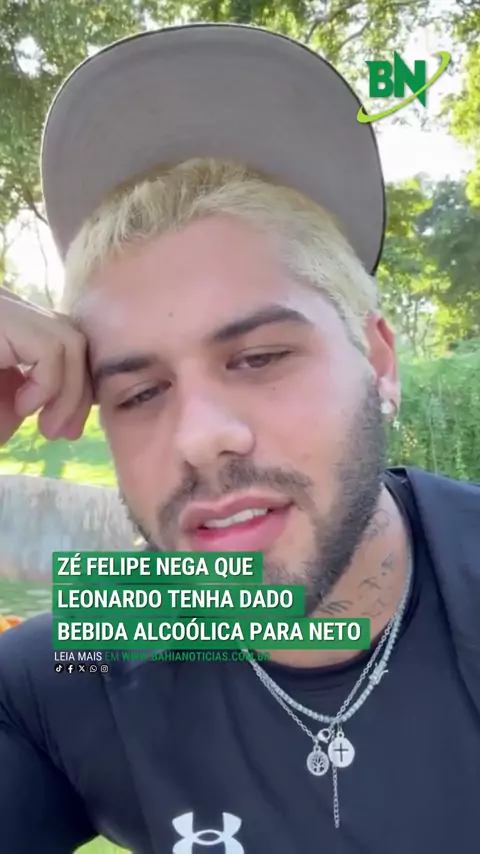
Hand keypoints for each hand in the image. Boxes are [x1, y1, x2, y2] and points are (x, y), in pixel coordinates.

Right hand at [0, 287, 91, 446]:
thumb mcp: (5, 405)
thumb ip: (41, 397)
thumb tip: (75, 414)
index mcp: (15, 331)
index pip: (71, 346)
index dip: (80, 387)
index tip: (69, 428)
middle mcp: (13, 312)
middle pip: (77, 341)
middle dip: (81, 393)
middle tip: (64, 432)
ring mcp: (7, 310)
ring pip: (71, 342)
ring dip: (69, 394)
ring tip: (46, 427)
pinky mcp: (3, 319)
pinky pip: (51, 348)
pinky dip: (48, 385)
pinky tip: (23, 407)